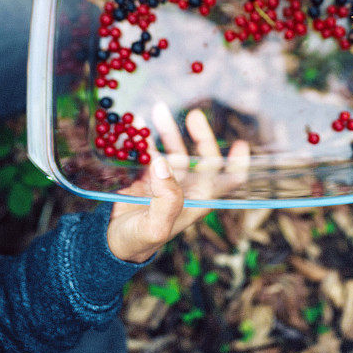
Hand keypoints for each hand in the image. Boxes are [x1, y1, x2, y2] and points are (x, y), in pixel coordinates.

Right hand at [107, 105, 249, 263]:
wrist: (112, 243)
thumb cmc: (140, 241)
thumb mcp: (155, 227)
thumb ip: (165, 200)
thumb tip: (164, 164)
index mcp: (198, 200)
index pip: (229, 180)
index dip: (238, 163)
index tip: (240, 143)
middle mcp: (188, 187)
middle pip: (204, 156)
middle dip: (202, 135)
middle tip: (194, 115)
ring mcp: (169, 179)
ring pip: (176, 149)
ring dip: (169, 129)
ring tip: (158, 109)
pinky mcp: (149, 175)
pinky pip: (152, 151)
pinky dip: (146, 137)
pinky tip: (136, 123)